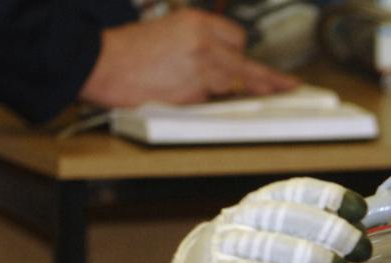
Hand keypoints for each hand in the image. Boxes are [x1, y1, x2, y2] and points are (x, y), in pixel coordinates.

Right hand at [80, 8, 296, 107]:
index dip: (240, 54)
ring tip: (278, 95)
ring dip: (255, 91)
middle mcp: (204, 43)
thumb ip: (194, 46)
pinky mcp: (195, 92)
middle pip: (247, 62)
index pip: (235, 38)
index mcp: (194, 23)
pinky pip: (218, 100)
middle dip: (270, 77)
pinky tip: (231, 110)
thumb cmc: (125, 52)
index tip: (251, 63)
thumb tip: (212, 62)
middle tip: (290, 86)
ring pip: (240, 82)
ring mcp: (202, 68)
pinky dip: (220, 104)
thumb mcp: (165, 33)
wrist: (101, 63)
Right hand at [109, 177, 370, 262]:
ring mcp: (217, 248)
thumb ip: (313, 246)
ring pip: (266, 244)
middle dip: (326, 229)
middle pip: (283, 216)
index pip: (291, 191)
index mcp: (256, 210)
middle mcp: (235, 222)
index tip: (357, 208)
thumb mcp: (279, 256)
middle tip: (356, 248)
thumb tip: (360, 240)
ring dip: (308, 256)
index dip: (325, 196)